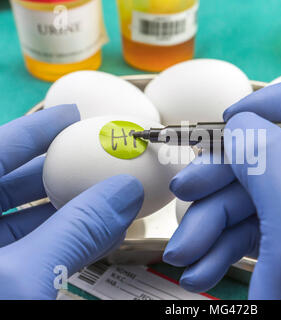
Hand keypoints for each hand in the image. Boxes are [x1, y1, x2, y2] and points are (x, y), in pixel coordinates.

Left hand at [0, 105, 143, 298]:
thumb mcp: (22, 276)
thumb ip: (75, 232)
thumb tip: (125, 193)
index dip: (35, 127)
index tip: (71, 114)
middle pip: (11, 181)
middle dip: (58, 167)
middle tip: (95, 156)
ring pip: (24, 218)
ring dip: (67, 209)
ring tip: (105, 198)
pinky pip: (30, 250)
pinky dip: (63, 241)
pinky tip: (93, 238)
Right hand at [163, 75, 280, 298]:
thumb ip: (271, 160)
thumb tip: (242, 122)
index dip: (277, 101)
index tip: (229, 124)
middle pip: (279, 151)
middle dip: (226, 175)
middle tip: (185, 193)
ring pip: (259, 193)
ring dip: (214, 219)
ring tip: (184, 253)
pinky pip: (256, 228)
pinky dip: (224, 244)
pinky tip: (199, 268)